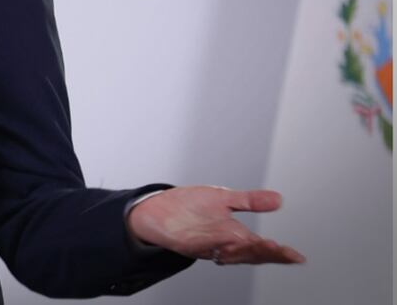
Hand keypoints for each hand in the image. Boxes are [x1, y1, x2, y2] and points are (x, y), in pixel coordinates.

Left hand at [126, 186, 305, 264]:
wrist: (156, 210)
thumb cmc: (188, 206)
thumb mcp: (222, 197)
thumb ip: (249, 200)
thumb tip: (278, 199)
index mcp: (235, 234)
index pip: (263, 247)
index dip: (280, 254)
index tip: (298, 257)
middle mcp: (224, 244)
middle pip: (251, 253)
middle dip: (268, 253)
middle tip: (282, 251)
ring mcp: (208, 246)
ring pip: (233, 254)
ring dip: (248, 251)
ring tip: (265, 245)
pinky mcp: (190, 245)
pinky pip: (209, 249)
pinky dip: (221, 249)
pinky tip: (229, 245)